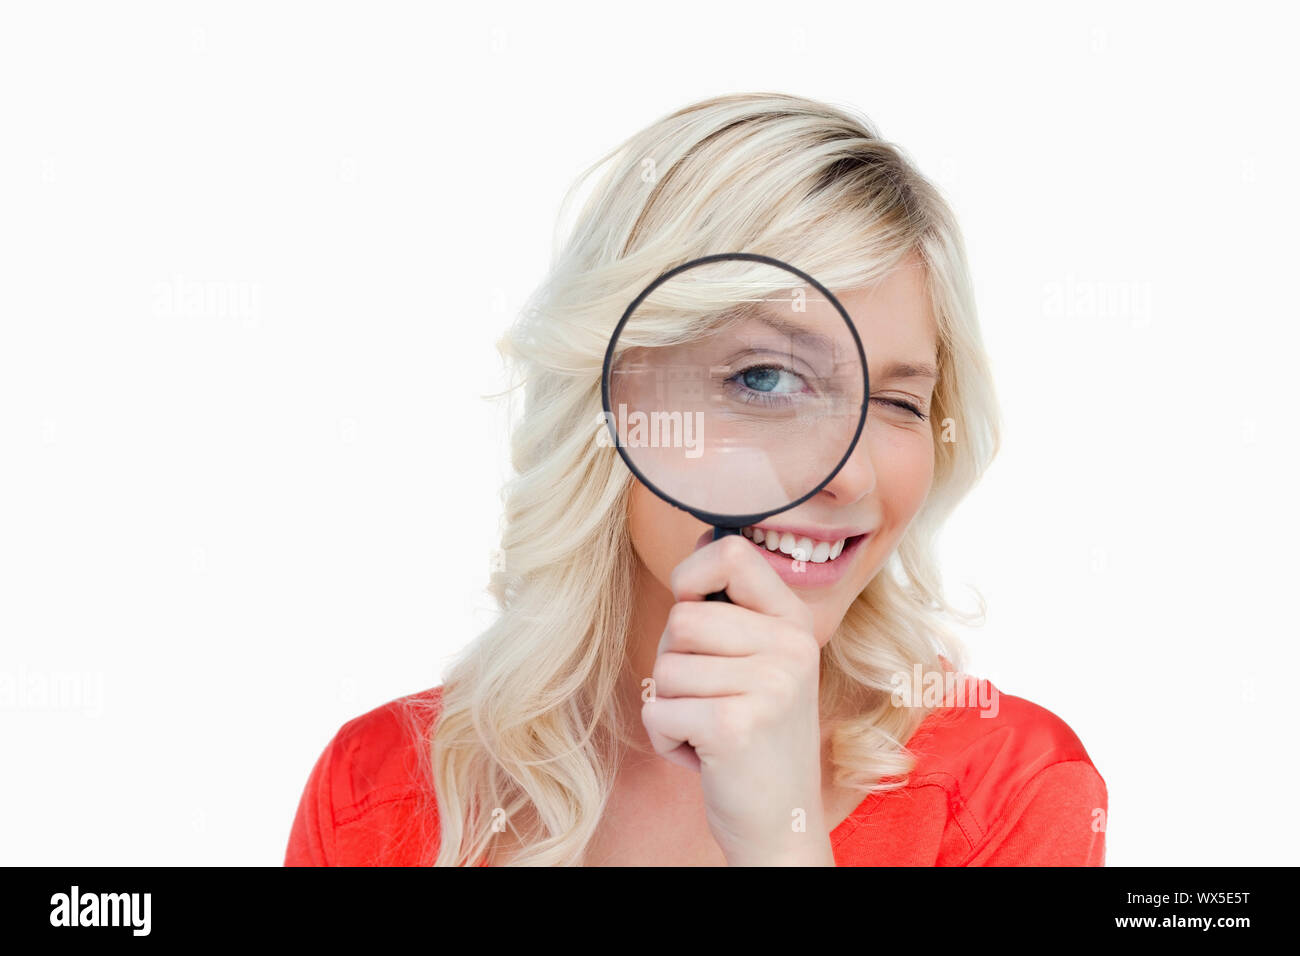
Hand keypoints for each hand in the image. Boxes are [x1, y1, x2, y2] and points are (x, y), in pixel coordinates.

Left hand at [640, 533, 834, 865]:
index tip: (694, 607)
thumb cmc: (754, 737)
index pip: (730, 552)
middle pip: (682, 616)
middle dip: (676, 661)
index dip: (692, 575)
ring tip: (710, 728)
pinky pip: (658, 708)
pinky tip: (705, 755)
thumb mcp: (762, 663)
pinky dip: (665, 738)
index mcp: (796, 623)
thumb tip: (700, 537)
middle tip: (711, 699)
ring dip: (671, 704)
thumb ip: (735, 611)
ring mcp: (769, 685)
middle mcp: (792, 646)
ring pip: (665, 664)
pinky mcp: (735, 724)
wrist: (780, 823)